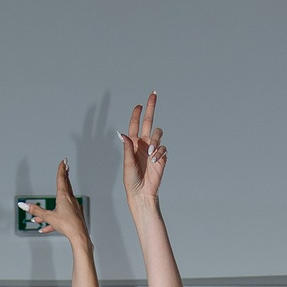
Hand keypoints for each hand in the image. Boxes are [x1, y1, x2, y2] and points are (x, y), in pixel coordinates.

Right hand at [23, 160, 90, 254]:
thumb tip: (23, 205)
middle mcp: (70, 200)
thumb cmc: (67, 225)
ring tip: (40, 215)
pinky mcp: (74, 216)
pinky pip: (62, 214)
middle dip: (63, 177)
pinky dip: (53, 219)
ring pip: (61, 203)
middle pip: (66, 185)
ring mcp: (74, 208)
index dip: (61, 169)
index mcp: (64, 196)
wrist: (79, 236)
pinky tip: (45, 228)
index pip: (62, 179)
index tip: (64, 162)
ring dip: (52, 205)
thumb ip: (35, 211)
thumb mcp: (48, 216)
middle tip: (65, 168)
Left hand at [119, 94, 168, 213]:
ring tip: (151, 152)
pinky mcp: (161, 157)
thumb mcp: (127, 163)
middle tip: (154, 94)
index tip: (139, 104)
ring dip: (155, 140)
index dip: (137, 114)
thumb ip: (127, 148)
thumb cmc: (131, 179)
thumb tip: (123, 134)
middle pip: (149, 121)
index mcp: (133, 143)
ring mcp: (153, 149)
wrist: (142, 192)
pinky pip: (163, 148)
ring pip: (158, 134)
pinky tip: (155, 160)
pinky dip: (160, 152)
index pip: (135, 124)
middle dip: (151, 107)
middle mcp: (144, 143)